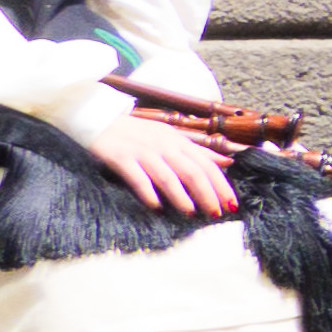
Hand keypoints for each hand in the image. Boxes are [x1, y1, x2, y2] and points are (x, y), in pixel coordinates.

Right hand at [88, 108, 237, 217]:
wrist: (98, 118)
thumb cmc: (138, 132)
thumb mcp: (171, 137)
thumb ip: (198, 151)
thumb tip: (228, 162)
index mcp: (178, 141)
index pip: (206, 165)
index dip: (221, 185)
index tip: (232, 203)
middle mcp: (164, 145)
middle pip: (192, 171)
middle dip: (208, 194)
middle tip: (217, 214)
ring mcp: (143, 151)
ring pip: (168, 176)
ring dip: (181, 196)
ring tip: (191, 213)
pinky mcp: (121, 158)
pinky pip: (137, 177)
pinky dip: (147, 192)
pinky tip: (155, 206)